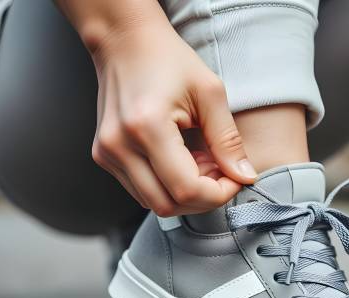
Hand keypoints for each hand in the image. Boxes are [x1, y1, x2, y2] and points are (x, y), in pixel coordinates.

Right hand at [90, 22, 256, 215]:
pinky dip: (167, 185)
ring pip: (154, 202)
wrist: (124, 42)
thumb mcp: (210, 94)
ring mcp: (106, 153)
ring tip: (200, 161)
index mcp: (146, 127)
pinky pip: (141, 190)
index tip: (234, 178)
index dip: (217, 193)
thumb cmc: (168, 60)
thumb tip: (245, 177)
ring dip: (185, 193)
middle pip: (168, 205)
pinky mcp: (104, 156)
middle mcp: (119, 145)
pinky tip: (182, 159)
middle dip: (202, 197)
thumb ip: (228, 140)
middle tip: (219, 170)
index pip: (186, 189)